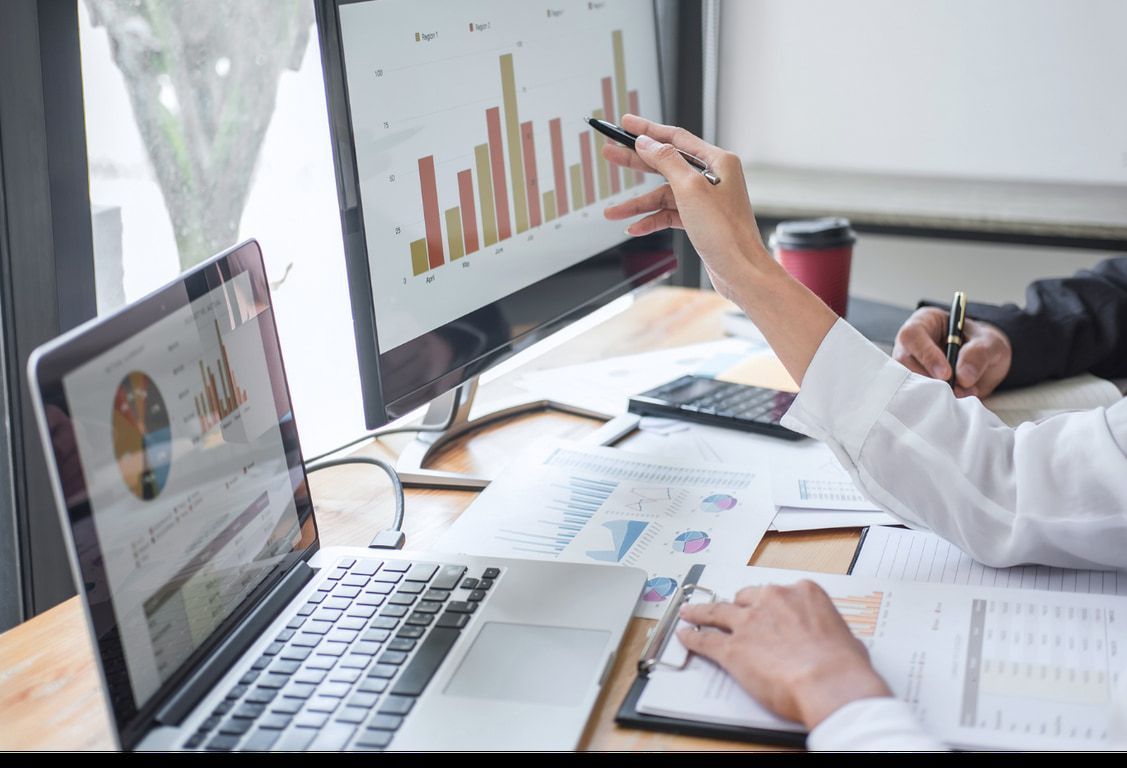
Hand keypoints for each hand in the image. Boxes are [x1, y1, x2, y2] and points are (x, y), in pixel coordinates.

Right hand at [601, 114, 768, 301]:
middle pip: (665, 163)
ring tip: (612, 212)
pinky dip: (652, 220)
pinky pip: (669, 214)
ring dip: (637, 204)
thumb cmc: (725, 231)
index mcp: (717, 161)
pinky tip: (635, 227)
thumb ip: (666, 161)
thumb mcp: (690, 188)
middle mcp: (713, 177)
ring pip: (663, 194)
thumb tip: (646, 143)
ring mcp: (705, 200)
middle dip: (636, 162)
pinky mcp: (699, 221)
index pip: (676, 138)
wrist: (740, 271)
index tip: (625, 123)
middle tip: (610, 154)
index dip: (648, 129)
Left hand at [678, 580, 890, 728]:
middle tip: (729, 611)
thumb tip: (831, 642)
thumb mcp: (845, 637)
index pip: (779, 593)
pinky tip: (686, 636)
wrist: (829, 681)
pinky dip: (693, 637)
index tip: (766, 608)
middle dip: (737, 605)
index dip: (769, 604)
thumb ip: (828, 631)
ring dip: (701, 612)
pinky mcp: (732, 648)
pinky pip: (706, 639)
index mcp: (802, 593)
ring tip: (690, 612)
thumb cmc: (843, 665)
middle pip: (745, 597)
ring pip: (717, 611)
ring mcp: (749, 622)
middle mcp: (772, 600)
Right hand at [892, 307, 1012, 397]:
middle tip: (957, 390)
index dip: (927, 355)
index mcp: (925, 322)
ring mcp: (910, 366)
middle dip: (931, 379)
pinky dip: (934, 400)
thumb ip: (979, 353)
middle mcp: (911, 344)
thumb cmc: (984, 344)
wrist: (986, 364)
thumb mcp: (990, 342)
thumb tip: (963, 376)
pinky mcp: (914, 386)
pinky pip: (916, 395)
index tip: (946, 374)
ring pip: (908, 381)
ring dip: (933, 392)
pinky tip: (952, 401)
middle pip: (905, 362)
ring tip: (960, 394)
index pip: (913, 335)